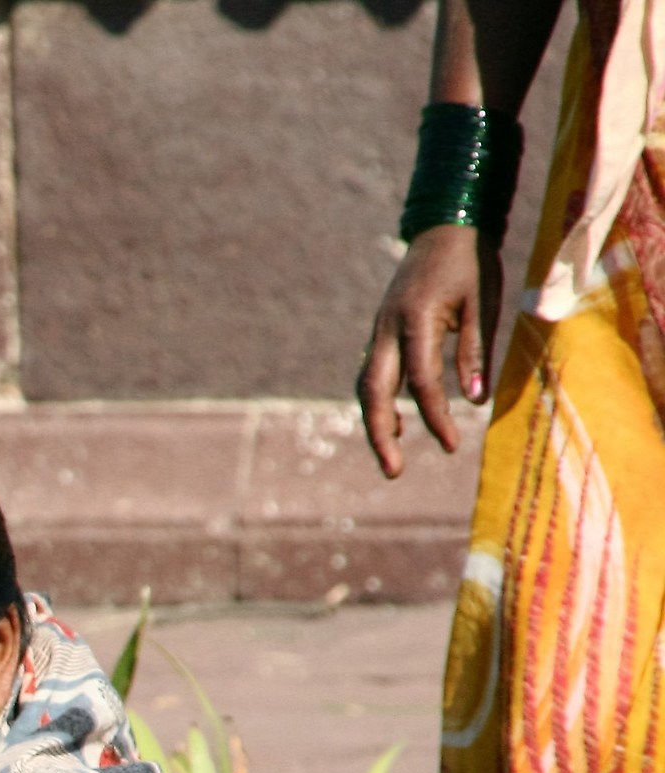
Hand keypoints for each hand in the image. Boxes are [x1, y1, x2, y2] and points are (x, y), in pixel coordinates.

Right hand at [357, 223, 503, 477]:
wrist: (445, 226)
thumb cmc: (471, 262)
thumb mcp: (481, 304)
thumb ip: (474, 352)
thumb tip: (473, 401)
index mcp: (415, 320)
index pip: (422, 382)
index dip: (436, 417)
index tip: (452, 446)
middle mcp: (387, 330)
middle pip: (374, 393)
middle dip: (381, 435)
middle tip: (394, 472)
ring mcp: (379, 331)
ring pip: (366, 387)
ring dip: (377, 424)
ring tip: (393, 457)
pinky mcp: (382, 333)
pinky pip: (373, 375)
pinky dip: (381, 403)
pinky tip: (398, 424)